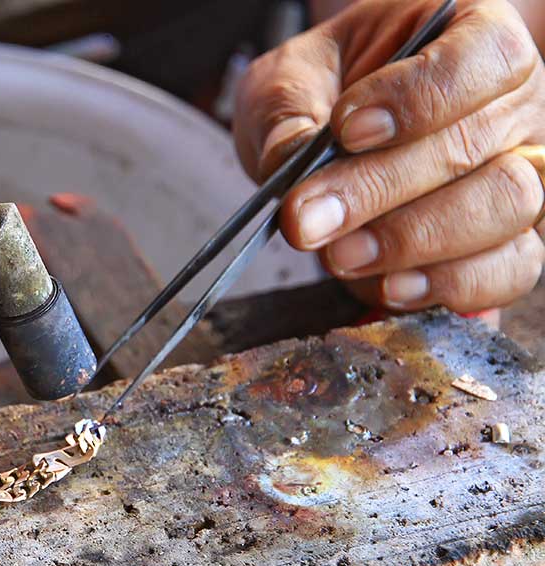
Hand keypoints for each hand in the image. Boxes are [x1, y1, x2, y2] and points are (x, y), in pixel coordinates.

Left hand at [233, 0, 544, 314]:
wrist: (332, 140)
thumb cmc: (323, 94)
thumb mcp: (289, 84)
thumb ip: (288, 116)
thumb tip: (292, 164)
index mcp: (473, 36)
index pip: (483, 58)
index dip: (416, 98)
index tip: (344, 129)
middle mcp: (513, 104)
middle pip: (475, 145)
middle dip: (379, 189)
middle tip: (306, 216)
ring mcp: (522, 173)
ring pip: (505, 207)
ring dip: (413, 239)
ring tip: (338, 253)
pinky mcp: (509, 241)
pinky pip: (510, 268)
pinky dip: (449, 282)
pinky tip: (389, 285)